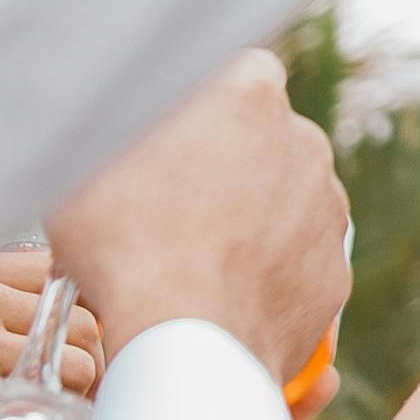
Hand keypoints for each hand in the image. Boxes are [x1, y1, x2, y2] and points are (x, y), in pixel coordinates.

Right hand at [0, 246, 105, 419]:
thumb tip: (38, 306)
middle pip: (84, 319)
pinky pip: (57, 404)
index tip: (69, 342)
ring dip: (79, 392)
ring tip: (59, 414)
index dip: (74, 313)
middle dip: (86, 355)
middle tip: (73, 389)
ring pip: (80, 363)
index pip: (61, 276)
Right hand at [47, 53, 350, 386]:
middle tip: (178, 207)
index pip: (243, 73)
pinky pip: (299, 264)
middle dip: (233, 165)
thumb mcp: (85, 167)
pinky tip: (222, 298)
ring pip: (290, 202)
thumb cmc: (125, 249)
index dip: (210, 107)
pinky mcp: (334, 273)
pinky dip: (269, 277)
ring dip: (254, 222)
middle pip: (269, 140)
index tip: (179, 138)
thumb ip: (119, 133)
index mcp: (250, 96)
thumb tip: (109, 122)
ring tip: (195, 261)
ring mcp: (327, 210)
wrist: (184, 347)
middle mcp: (304, 143)